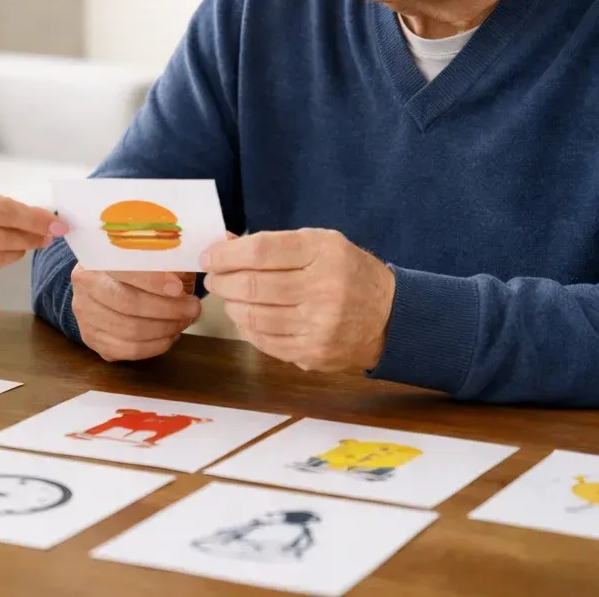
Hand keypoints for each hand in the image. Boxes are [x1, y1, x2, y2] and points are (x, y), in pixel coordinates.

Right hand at [70, 268, 200, 361]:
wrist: (100, 286)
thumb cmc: (129, 269)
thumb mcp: (143, 256)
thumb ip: (162, 261)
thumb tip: (187, 271)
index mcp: (96, 260)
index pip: (124, 271)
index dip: (153, 281)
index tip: (180, 288)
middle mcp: (84, 288)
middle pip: (127, 303)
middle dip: (167, 309)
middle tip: (192, 308)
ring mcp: (85, 316)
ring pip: (129, 331)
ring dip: (165, 328)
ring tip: (184, 321)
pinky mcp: (92, 339)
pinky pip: (128, 350)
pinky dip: (155, 345)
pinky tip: (170, 335)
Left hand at [201, 229, 394, 372]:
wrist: (389, 318)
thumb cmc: (348, 272)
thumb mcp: (320, 244)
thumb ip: (274, 244)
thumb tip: (224, 244)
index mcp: (324, 253)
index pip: (260, 251)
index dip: (226, 254)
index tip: (209, 256)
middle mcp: (323, 289)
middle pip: (252, 286)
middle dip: (222, 281)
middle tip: (214, 278)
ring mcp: (318, 326)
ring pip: (254, 316)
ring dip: (232, 305)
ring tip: (229, 297)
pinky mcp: (313, 354)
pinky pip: (264, 341)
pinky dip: (248, 327)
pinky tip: (247, 316)